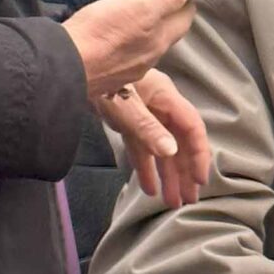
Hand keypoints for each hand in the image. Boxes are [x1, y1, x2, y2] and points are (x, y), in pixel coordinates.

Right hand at [63, 0, 196, 96]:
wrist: (64, 66)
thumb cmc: (102, 32)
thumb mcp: (141, 6)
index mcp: (160, 41)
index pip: (184, 19)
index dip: (184, 1)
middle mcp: (149, 59)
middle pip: (165, 35)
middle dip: (165, 17)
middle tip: (156, 0)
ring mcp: (127, 70)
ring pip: (144, 48)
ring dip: (144, 32)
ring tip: (131, 18)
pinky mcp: (106, 76)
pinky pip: (122, 58)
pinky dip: (123, 46)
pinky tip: (110, 40)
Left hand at [97, 68, 209, 207]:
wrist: (73, 71)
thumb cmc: (101, 84)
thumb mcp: (125, 106)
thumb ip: (148, 129)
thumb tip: (171, 151)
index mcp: (166, 97)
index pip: (191, 128)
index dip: (199, 154)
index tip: (200, 180)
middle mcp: (160, 106)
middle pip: (179, 142)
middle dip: (184, 172)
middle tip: (189, 199)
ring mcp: (144, 115)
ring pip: (161, 149)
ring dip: (167, 175)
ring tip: (171, 202)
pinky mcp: (128, 122)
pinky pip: (142, 148)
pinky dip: (146, 168)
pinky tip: (149, 188)